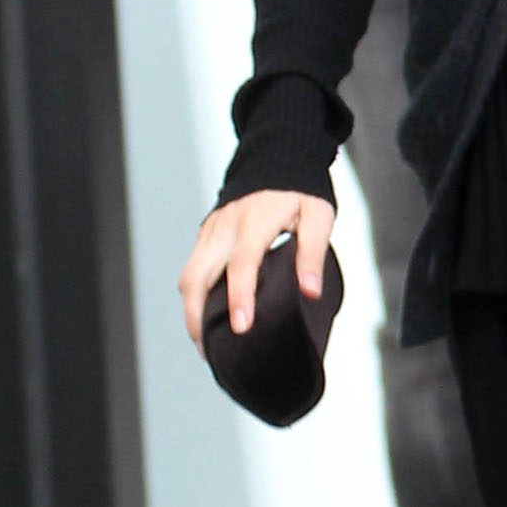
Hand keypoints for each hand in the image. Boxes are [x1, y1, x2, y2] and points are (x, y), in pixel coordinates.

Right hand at [179, 191, 336, 347]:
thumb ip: (313, 253)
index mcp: (255, 222)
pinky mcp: (206, 234)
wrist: (277, 155)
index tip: (241, 327)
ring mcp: (212, 231)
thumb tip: (310, 291)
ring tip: (205, 343)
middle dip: (198, 316)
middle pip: (198, 276)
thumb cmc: (300, 190)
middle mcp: (225, 227)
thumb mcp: (318, 216)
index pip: (241, 265)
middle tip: (209, 351)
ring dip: (191, 310)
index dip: (239, 297)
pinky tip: (205, 317)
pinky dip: (193, 296)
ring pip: (188, 275)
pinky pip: (191, 269)